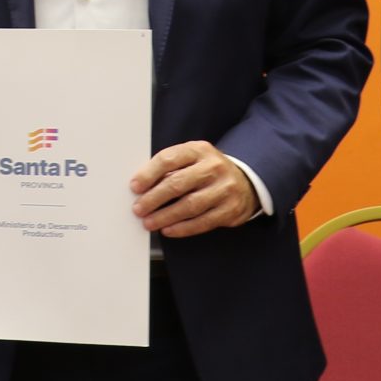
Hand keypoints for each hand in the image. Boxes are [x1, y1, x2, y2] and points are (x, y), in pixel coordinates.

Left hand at [130, 142, 257, 236]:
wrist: (246, 182)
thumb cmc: (208, 170)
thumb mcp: (192, 159)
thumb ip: (170, 168)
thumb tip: (142, 186)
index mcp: (198, 150)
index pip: (168, 159)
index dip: (148, 174)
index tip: (135, 186)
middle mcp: (213, 167)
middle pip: (178, 184)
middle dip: (154, 198)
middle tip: (138, 208)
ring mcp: (224, 189)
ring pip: (190, 205)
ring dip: (165, 216)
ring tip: (150, 222)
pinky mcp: (230, 209)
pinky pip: (203, 222)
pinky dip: (183, 228)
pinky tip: (168, 230)